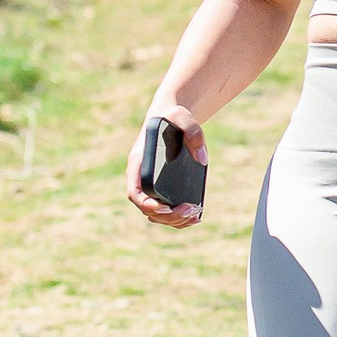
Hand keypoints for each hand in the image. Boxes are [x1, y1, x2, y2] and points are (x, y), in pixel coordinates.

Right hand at [125, 108, 206, 227]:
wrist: (172, 116)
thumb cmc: (174, 115)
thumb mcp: (183, 116)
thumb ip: (193, 132)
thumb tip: (202, 158)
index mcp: (139, 162)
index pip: (134, 191)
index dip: (147, 204)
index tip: (164, 208)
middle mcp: (141, 177)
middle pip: (148, 208)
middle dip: (168, 216)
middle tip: (190, 210)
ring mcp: (151, 185)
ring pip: (157, 214)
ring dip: (174, 221)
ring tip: (196, 215)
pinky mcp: (163, 188)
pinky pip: (166, 210)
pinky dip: (179, 218)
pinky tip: (195, 216)